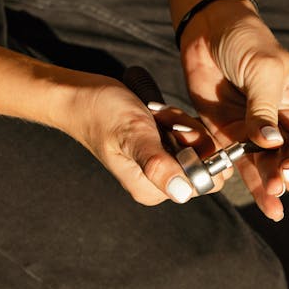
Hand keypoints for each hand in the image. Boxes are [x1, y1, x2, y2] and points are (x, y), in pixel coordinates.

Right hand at [56, 73, 220, 206]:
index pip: (204, 181)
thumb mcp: (132, 135)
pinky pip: (187, 134)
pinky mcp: (162, 147)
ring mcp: (162, 164)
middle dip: (191, 134)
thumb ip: (156, 164)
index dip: (201, 153)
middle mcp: (159, 181)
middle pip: (205, 161)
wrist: (82, 96)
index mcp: (152, 189)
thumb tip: (181, 192)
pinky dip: (177, 120)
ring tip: (155, 115)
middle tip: (164, 120)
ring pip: (197, 144)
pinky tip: (158, 114)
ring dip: (181, 123)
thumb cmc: (100, 114)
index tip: (178, 132)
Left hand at [179, 2, 288, 220]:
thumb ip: (264, 108)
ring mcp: (259, 139)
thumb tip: (269, 144)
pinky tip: (266, 207)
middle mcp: (288, 131)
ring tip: (270, 195)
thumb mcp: (264, 68)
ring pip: (274, 177)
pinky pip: (245, 171)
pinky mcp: (231, 140)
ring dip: (273, 189)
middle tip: (279, 173)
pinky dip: (253, 189)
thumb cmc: (247, 41)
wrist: (209, 31)